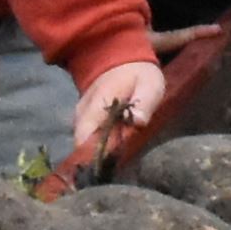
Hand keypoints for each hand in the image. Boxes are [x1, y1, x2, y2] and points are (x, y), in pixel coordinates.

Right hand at [63, 53, 168, 175]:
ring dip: (97, 156)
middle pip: (81, 147)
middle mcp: (82, 115)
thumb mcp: (150, 83)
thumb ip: (145, 102)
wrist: (118, 55)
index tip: (107, 172)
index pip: (84, 140)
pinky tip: (111, 155)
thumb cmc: (138, 72)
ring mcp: (81, 117)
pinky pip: (87, 139)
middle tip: (115, 174)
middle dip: (95, 162)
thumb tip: (138, 122)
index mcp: (96, 107)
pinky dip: (97, 148)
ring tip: (114, 168)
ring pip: (83, 145)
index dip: (92, 159)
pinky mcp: (84, 119)